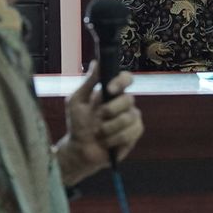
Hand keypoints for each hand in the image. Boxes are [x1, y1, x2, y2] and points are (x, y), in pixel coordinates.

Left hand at [57, 61, 143, 184]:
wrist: (80, 150)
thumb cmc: (77, 124)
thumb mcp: (77, 101)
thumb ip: (88, 82)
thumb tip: (97, 61)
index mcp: (112, 92)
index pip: (126, 78)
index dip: (121, 81)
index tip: (108, 89)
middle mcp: (125, 103)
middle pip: (129, 99)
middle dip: (110, 110)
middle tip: (98, 119)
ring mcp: (132, 118)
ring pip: (129, 118)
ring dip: (109, 129)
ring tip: (99, 134)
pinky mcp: (135, 133)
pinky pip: (131, 133)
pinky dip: (115, 139)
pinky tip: (107, 143)